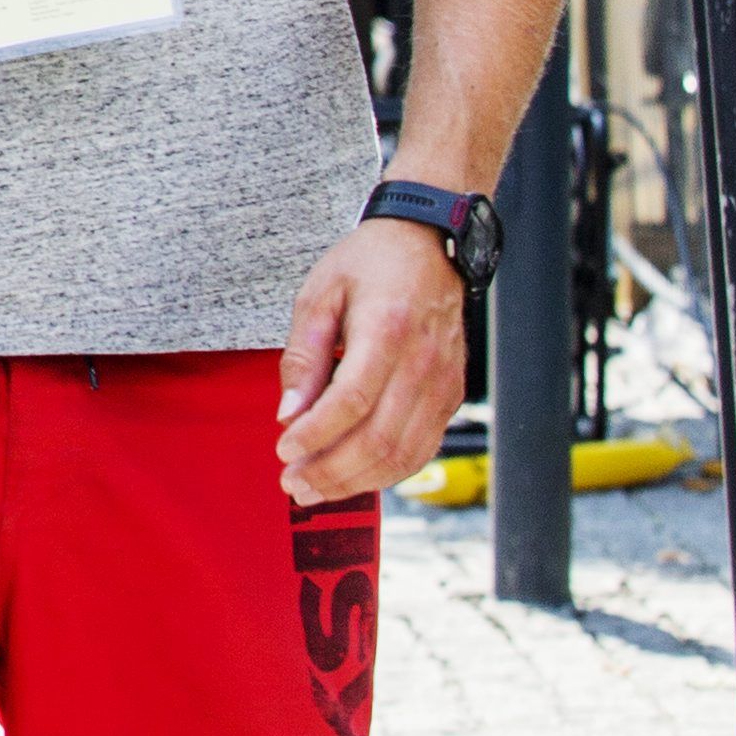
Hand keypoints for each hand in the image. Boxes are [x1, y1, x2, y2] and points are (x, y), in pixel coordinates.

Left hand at [278, 215, 466, 503]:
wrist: (428, 246)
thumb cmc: (369, 264)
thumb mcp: (318, 295)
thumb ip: (303, 357)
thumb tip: (289, 415)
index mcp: (388, 330)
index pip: (352, 400)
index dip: (316, 435)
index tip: (284, 451)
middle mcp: (424, 362)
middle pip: (379, 437)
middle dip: (331, 471)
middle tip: (292, 484)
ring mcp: (443, 383)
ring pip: (404, 452)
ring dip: (357, 481)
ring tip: (315, 490)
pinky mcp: (451, 396)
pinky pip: (422, 447)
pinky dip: (387, 472)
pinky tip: (354, 477)